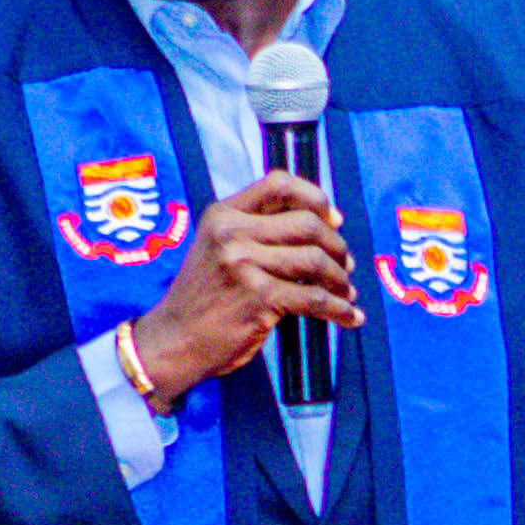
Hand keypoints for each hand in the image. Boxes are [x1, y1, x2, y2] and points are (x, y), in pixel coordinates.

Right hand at [129, 170, 355, 398]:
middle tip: (344, 265)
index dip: (315, 198)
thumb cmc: (204, 297)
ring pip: (315, 260)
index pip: (279, 184)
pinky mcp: (258, 297)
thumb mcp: (218, 248)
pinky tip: (350, 316)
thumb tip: (324, 224)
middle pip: (307, 223)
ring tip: (345, 292)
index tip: (333, 219)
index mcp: (223, 214)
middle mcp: (231, 233)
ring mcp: (243, 264)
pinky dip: (339, 309)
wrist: (175, 341)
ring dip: (340, 279)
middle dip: (336, 246)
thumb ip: (257, 231)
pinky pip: (314, 298)